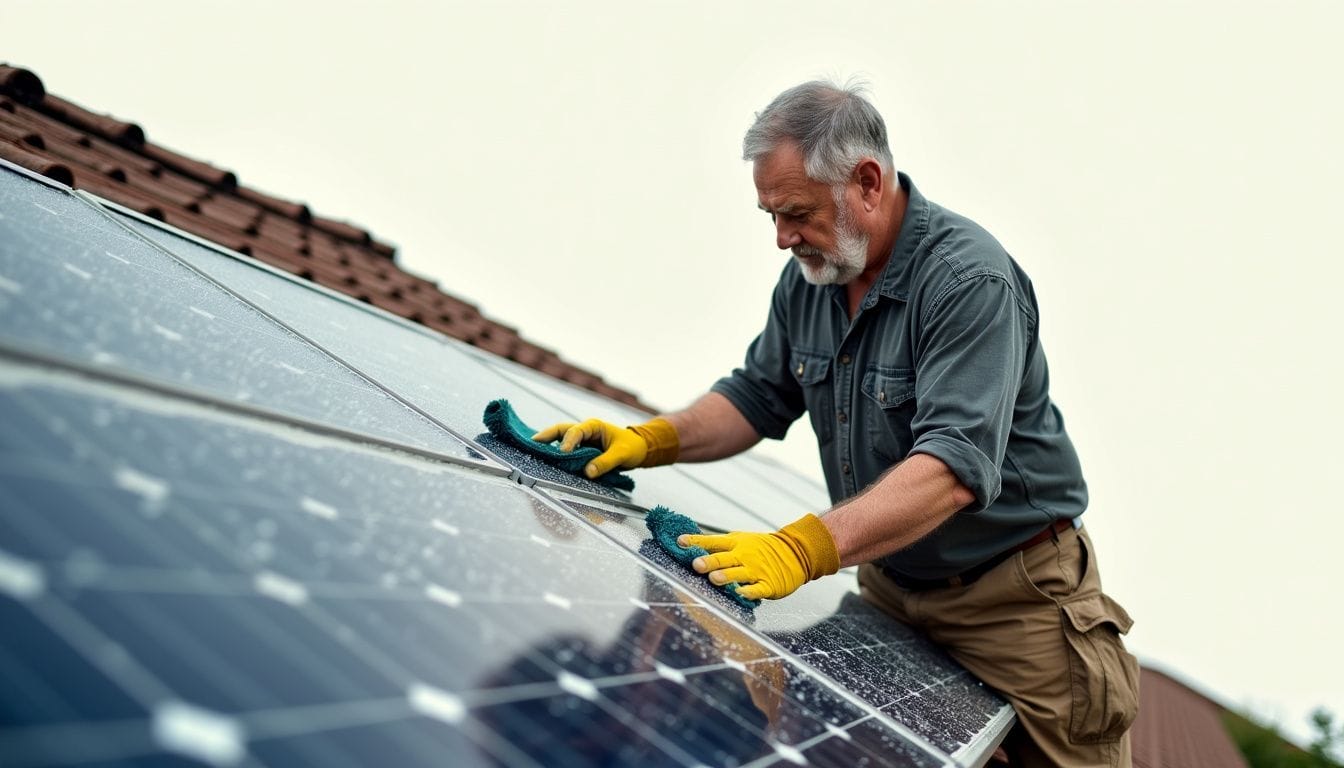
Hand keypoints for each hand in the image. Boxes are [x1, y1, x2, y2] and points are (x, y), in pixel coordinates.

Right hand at [532, 417, 678, 478]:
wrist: (638, 449)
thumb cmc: (631, 447)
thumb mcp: (621, 454)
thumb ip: (605, 463)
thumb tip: (588, 472)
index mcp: (594, 426)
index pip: (576, 432)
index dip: (568, 442)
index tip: (563, 453)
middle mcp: (584, 431)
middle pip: (561, 430)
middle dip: (546, 436)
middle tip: (532, 443)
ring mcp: (581, 441)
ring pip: (560, 439)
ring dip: (547, 444)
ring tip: (533, 452)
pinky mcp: (580, 451)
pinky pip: (565, 451)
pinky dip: (555, 454)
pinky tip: (545, 460)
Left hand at [678, 514, 839, 600]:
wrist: (794, 552)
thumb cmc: (761, 548)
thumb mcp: (741, 540)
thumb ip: (719, 545)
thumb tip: (693, 545)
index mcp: (736, 543)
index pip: (712, 541)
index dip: (695, 541)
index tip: (680, 542)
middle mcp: (744, 555)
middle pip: (724, 558)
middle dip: (710, 561)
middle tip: (696, 564)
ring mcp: (756, 570)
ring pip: (739, 573)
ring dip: (727, 576)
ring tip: (714, 578)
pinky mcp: (768, 583)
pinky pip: (757, 588)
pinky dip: (750, 591)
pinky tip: (741, 594)